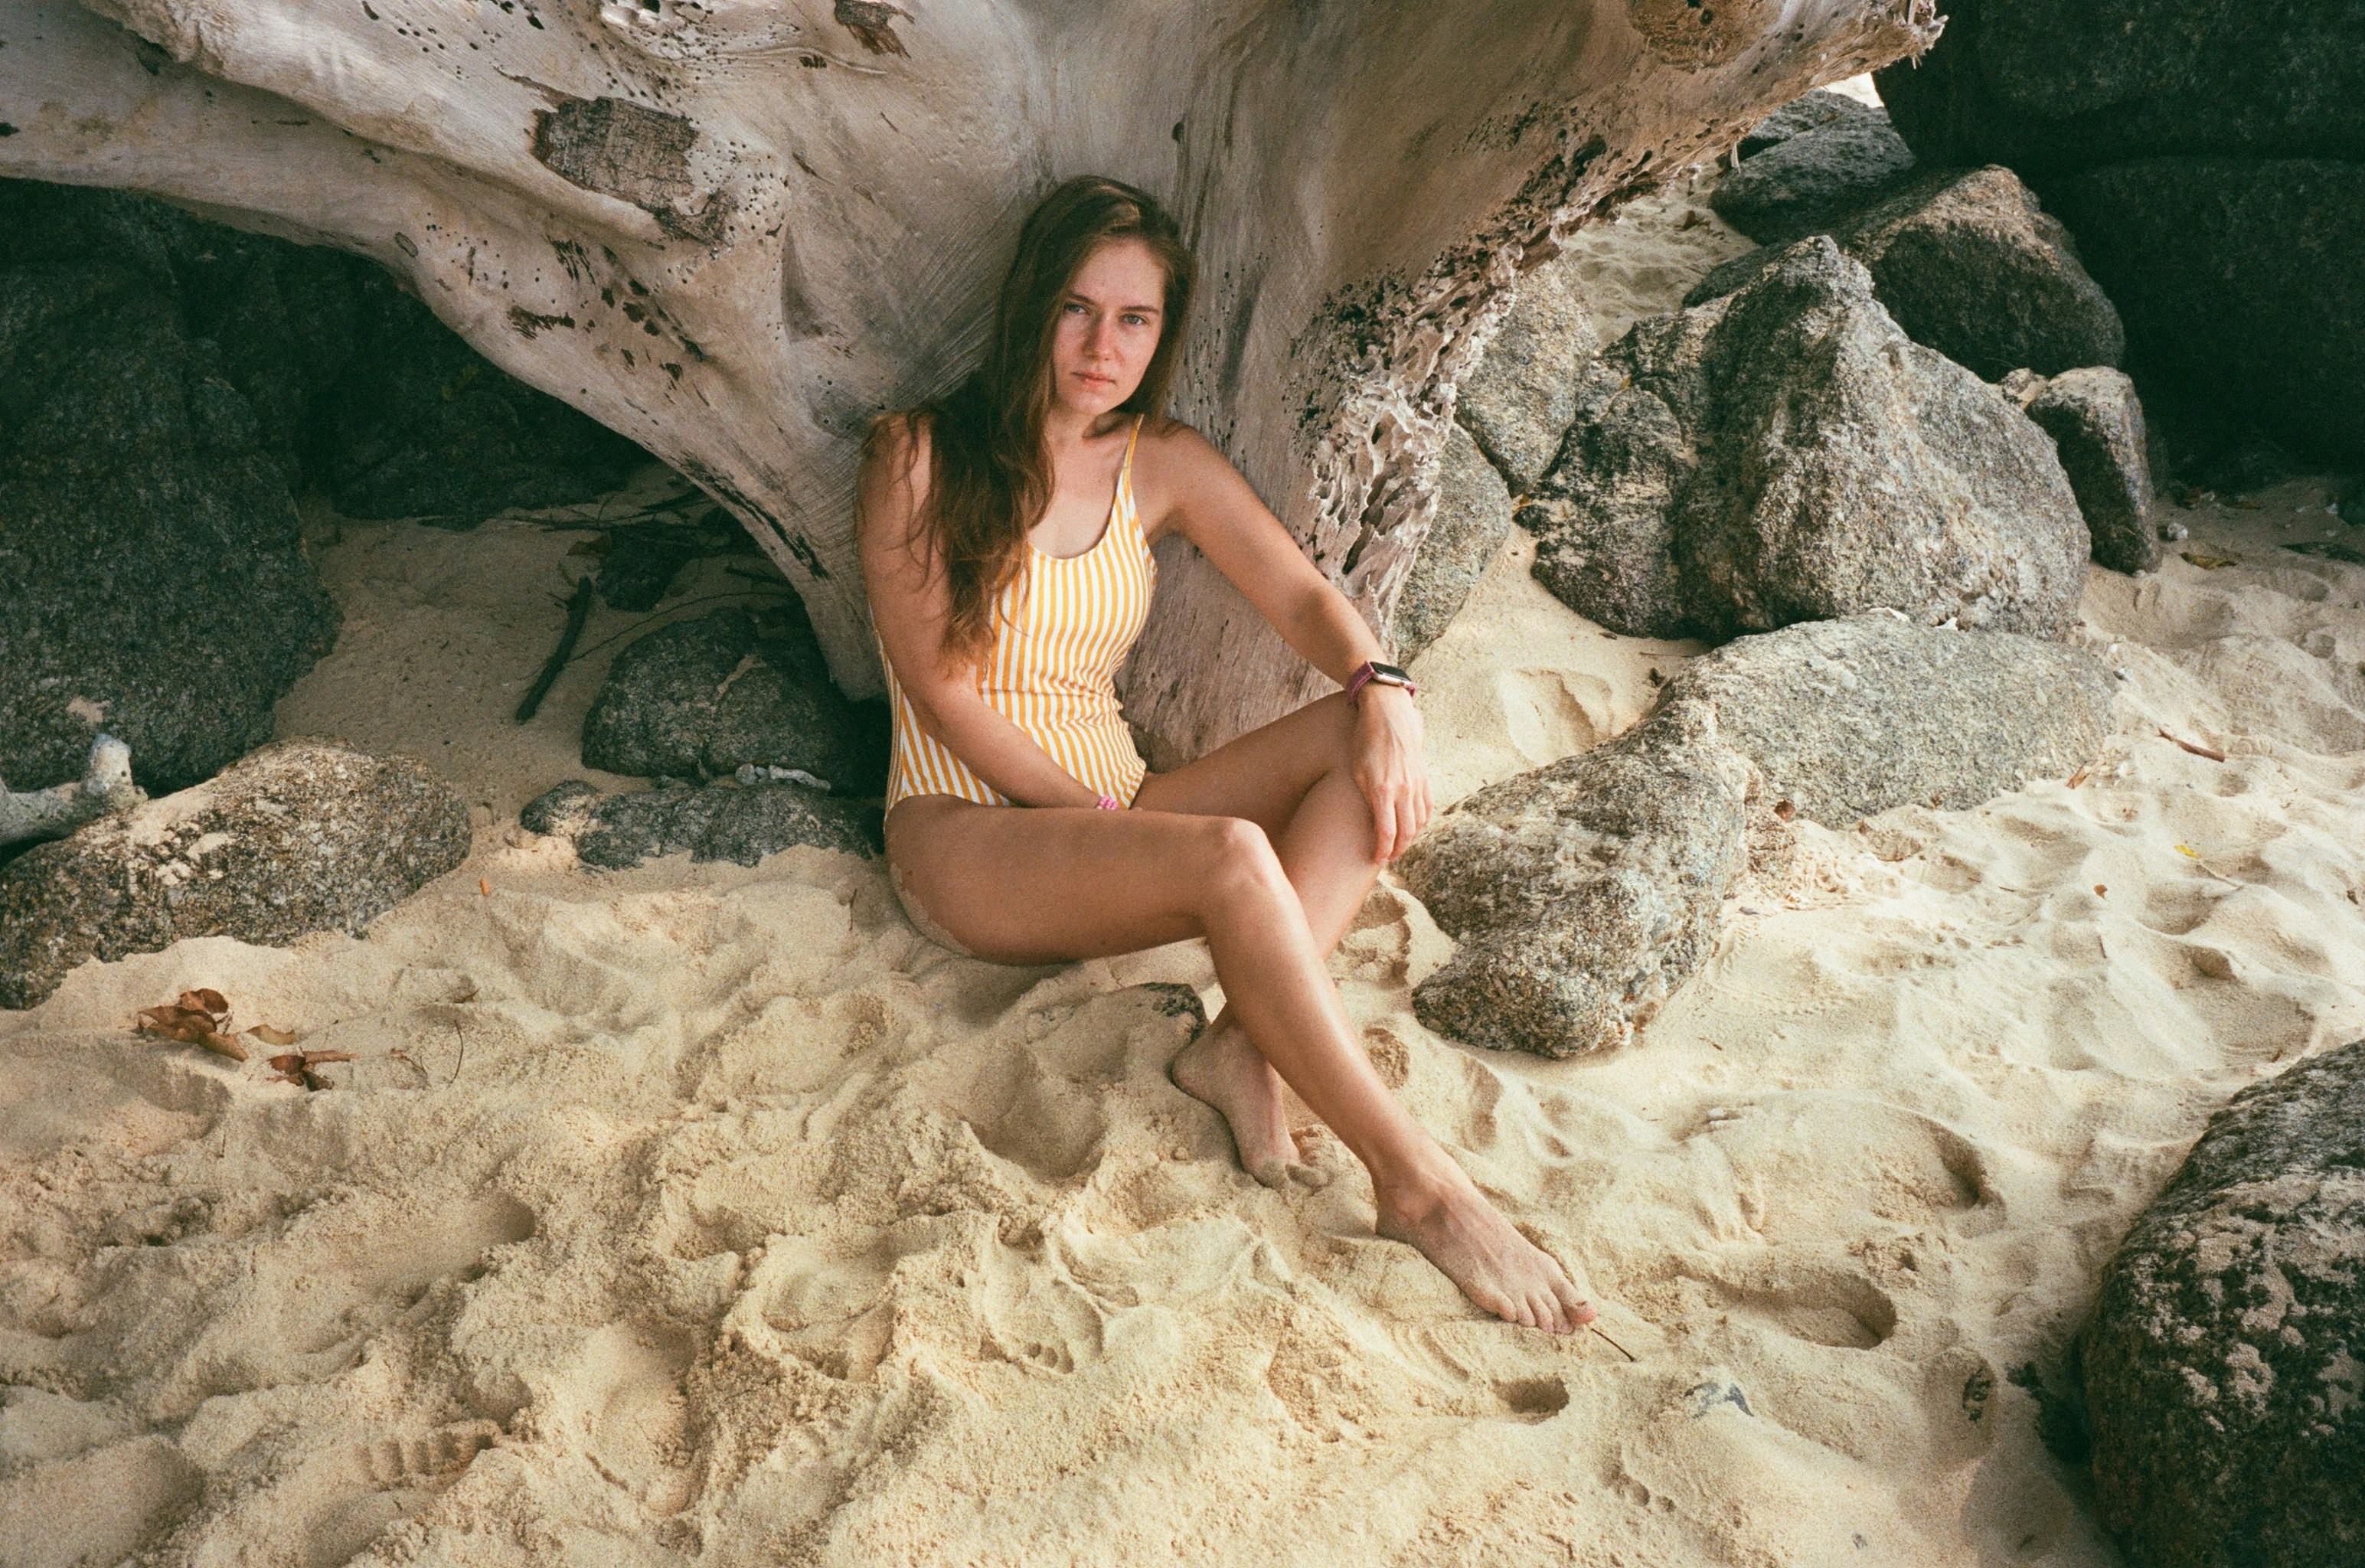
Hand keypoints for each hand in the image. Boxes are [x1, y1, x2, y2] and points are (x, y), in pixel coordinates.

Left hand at [1349, 684, 1432, 861]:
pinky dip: (1422, 821)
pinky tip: (1414, 827)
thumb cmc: (1364, 742)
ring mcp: (1416, 784)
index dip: (1382, 851)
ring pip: (1419, 822)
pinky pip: (1427, 807)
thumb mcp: (1357, 772)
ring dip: (1410, 838)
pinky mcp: (1424, 777)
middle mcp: (1403, 790)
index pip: (1386, 833)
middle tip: (1387, 858)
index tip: (1376, 860)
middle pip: (1405, 832)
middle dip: (1397, 849)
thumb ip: (1366, 799)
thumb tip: (1373, 823)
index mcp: (1383, 790)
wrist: (1388, 715)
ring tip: (1399, 846)